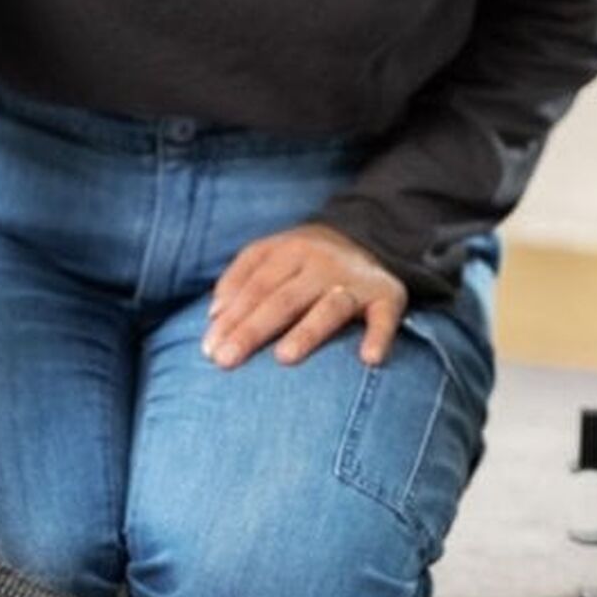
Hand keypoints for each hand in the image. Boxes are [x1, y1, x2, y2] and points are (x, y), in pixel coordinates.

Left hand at [201, 223, 407, 368]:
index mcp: (289, 251)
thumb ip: (240, 279)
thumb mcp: (272, 256)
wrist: (371, 236)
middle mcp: (321, 263)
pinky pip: (384, 318)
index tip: (209, 350)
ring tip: (284, 358)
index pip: (255, 287)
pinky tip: (368, 359)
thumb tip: (214, 316)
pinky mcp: (386, 296)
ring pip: (329, 307)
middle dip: (252, 330)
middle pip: (283, 299)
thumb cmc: (307, 261)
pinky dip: (379, 336)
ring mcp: (354, 281)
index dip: (231, 317)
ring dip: (307, 332)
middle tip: (227, 360)